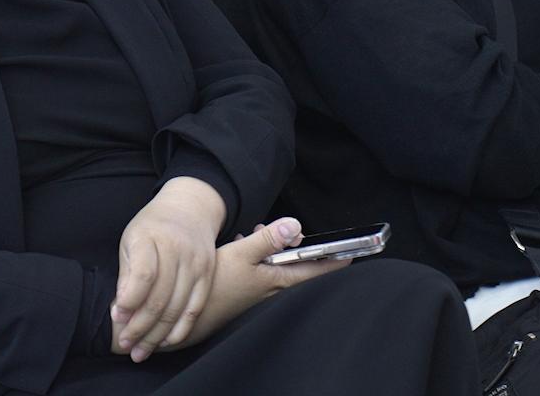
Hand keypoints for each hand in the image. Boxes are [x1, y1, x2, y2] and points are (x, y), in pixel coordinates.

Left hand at [112, 177, 225, 360]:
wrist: (189, 208)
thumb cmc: (152, 227)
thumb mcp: (130, 239)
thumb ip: (127, 274)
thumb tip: (121, 312)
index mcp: (150, 237)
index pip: (143, 275)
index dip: (130, 301)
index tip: (118, 316)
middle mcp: (177, 249)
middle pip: (160, 298)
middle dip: (140, 327)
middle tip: (125, 343)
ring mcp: (196, 262)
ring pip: (177, 308)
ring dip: (157, 335)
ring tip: (141, 351)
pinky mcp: (208, 273)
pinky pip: (195, 307)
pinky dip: (181, 329)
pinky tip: (166, 341)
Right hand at [121, 218, 348, 354]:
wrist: (186, 315)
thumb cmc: (213, 287)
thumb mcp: (239, 255)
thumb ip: (267, 239)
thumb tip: (295, 225)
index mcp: (276, 278)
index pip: (313, 269)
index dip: (333, 261)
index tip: (353, 253)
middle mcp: (271, 285)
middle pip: (295, 264)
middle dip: (297, 245)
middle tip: (291, 231)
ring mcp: (258, 288)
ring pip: (276, 263)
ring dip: (274, 246)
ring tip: (261, 231)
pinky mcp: (245, 287)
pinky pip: (261, 265)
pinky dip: (258, 251)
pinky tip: (243, 241)